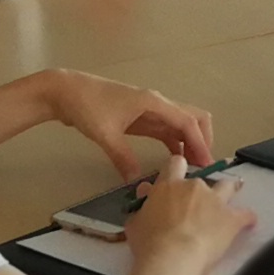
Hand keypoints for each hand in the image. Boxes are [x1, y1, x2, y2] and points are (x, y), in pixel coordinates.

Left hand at [41, 70, 216, 181]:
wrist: (67, 92)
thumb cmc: (87, 106)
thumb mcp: (105, 134)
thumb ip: (122, 157)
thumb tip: (136, 182)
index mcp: (153, 102)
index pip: (187, 122)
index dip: (200, 143)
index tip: (206, 165)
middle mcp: (157, 104)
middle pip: (192, 118)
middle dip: (202, 141)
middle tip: (202, 168)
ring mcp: (150, 111)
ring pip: (180, 125)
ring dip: (189, 144)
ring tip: (192, 170)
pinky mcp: (140, 118)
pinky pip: (166, 131)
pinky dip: (175, 144)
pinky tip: (174, 162)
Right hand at [123, 166, 251, 274]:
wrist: (173, 259)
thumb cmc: (148, 243)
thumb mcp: (135, 223)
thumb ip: (142, 206)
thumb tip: (145, 190)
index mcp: (169, 185)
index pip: (175, 164)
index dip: (177, 169)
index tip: (176, 178)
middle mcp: (194, 187)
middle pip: (203, 178)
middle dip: (200, 190)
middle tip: (197, 205)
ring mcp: (215, 201)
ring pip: (228, 186)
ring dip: (230, 190)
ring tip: (231, 197)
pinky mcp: (231, 219)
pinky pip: (245, 215)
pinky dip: (247, 218)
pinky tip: (249, 223)